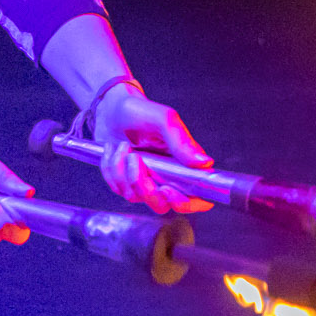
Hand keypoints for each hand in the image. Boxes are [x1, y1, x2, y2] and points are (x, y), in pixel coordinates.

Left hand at [91, 85, 214, 213]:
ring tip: (124, 146)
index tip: (169, 190)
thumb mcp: (165, 121)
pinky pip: (116, 188)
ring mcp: (144, 183)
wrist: (112, 110)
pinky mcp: (124, 183)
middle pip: (161, 205)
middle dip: (145, 189)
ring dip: (123, 170)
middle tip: (138, 161)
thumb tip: (205, 163)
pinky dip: (111, 169)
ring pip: (134, 196)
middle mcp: (166, 179)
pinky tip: (114, 151)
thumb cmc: (142, 112)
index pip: (196, 197)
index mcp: (183, 165)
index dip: (187, 203)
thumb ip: (183, 143)